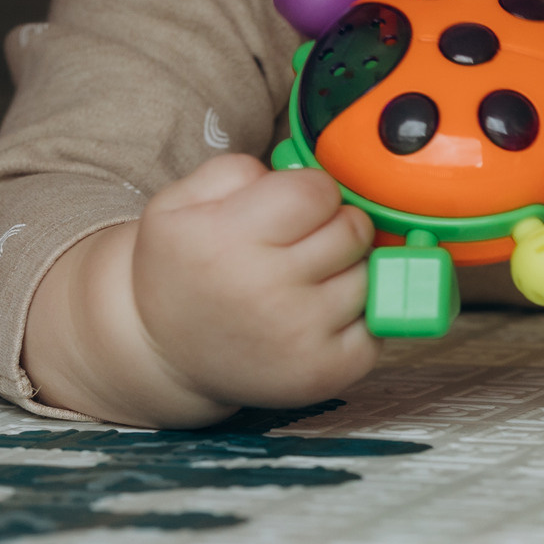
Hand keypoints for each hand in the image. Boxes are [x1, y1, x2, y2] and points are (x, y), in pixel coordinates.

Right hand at [24, 154, 375, 424]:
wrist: (166, 354)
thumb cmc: (181, 270)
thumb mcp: (177, 203)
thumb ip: (235, 170)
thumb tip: (300, 172)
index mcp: (228, 238)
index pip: (317, 191)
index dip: (310, 191)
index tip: (294, 206)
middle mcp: (266, 290)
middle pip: (352, 230)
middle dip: (335, 226)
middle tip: (302, 242)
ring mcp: (300, 337)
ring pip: (369, 274)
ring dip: (348, 269)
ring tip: (309, 278)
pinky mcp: (326, 373)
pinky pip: (377, 321)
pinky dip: (359, 313)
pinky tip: (320, 313)